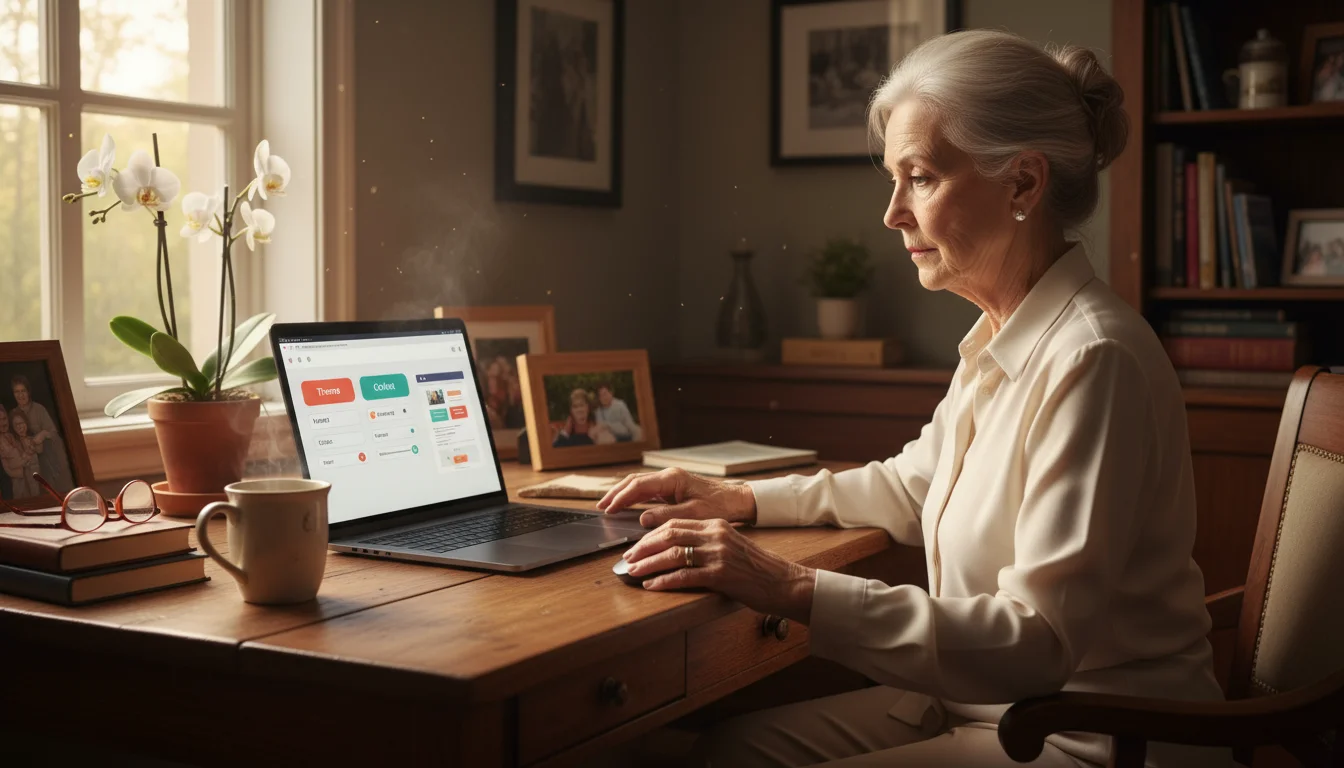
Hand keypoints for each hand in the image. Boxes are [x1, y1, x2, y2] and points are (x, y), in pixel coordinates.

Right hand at [597, 467, 756, 528]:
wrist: (737, 500)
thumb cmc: (720, 506)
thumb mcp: (694, 514)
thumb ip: (667, 516)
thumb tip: (642, 518)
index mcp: (672, 479)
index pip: (638, 486)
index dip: (620, 497)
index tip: (608, 509)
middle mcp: (669, 476)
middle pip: (634, 481)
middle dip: (616, 493)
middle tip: (601, 506)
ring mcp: (670, 481)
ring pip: (639, 484)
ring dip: (623, 493)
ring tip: (608, 505)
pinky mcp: (673, 488)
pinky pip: (648, 490)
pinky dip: (634, 496)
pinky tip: (627, 504)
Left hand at [622, 518, 814, 623]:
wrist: (783, 582)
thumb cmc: (756, 568)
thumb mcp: (730, 545)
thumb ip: (706, 543)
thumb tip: (675, 551)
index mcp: (716, 525)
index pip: (675, 523)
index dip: (651, 535)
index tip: (637, 546)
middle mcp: (716, 535)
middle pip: (669, 535)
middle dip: (644, 547)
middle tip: (628, 558)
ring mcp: (718, 554)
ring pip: (673, 554)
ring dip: (648, 563)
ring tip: (633, 571)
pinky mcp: (720, 575)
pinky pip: (684, 576)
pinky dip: (664, 581)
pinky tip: (652, 585)